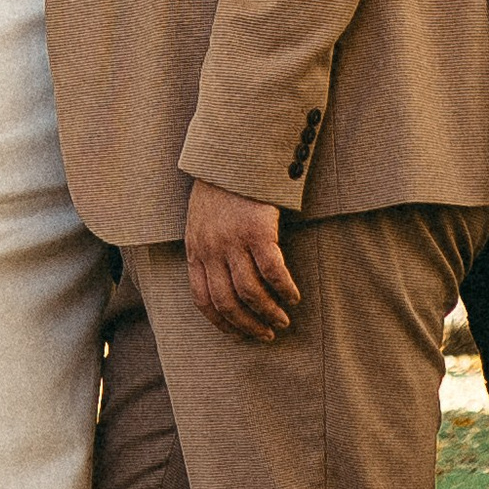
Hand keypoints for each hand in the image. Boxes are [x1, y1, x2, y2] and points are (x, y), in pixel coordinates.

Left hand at [185, 178, 298, 341]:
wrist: (232, 153)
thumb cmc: (221, 187)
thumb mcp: (200, 221)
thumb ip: (207, 248)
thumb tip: (222, 281)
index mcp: (195, 249)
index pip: (203, 299)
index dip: (222, 323)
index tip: (240, 335)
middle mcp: (210, 249)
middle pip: (227, 302)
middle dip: (248, 325)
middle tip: (267, 334)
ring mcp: (233, 240)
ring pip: (250, 292)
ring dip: (269, 312)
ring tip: (283, 320)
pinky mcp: (257, 230)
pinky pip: (273, 271)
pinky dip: (284, 289)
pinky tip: (294, 296)